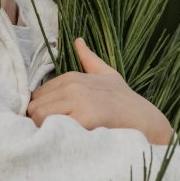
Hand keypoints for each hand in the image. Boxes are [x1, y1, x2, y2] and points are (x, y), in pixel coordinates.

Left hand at [27, 38, 173, 144]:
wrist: (145, 119)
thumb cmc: (125, 100)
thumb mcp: (107, 74)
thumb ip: (89, 59)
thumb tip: (78, 41)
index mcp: (71, 77)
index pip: (36, 96)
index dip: (40, 110)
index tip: (49, 121)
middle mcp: (72, 86)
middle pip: (34, 107)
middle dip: (38, 122)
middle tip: (51, 132)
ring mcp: (78, 101)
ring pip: (39, 117)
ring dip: (44, 129)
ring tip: (57, 137)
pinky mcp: (85, 118)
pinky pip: (54, 128)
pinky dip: (55, 136)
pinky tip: (66, 140)